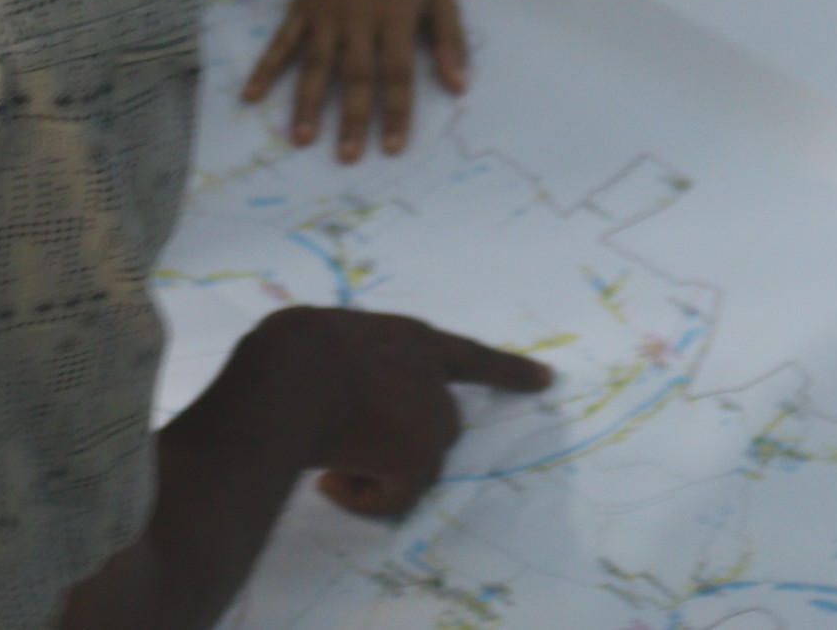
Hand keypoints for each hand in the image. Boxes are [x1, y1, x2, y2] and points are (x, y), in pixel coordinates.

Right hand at [240, 306, 553, 516]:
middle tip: (349, 444)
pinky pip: (393, 497)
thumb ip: (349, 361)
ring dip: (374, 470)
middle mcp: (432, 379)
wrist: (289, 378)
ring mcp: (429, 420)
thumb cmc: (291, 350)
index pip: (471, 358)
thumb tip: (329, 386)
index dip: (508, 371)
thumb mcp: (325, 338)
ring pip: (413, 465)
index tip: (547, 379)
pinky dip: (363, 498)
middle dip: (401, 441)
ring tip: (327, 461)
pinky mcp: (417, 459)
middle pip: (438, 425)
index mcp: (413, 340)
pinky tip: (329, 481)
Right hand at [244, 0, 466, 161]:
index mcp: (395, 19)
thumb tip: (460, 87)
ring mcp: (325, 15)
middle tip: (346, 157)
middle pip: (355, 75)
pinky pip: (281, 42)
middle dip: (350, 118)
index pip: (397, 73)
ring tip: (300, 138)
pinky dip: (264, 68)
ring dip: (306, 103)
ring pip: (315, 64)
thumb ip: (451, 41)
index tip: (391, 147)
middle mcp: (358, 20)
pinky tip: (251, 95)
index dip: (395, 111)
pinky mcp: (301, 9)